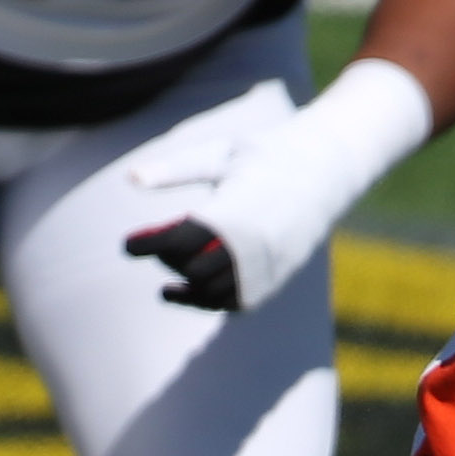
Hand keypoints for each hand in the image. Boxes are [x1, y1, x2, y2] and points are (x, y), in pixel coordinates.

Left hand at [118, 60, 433, 314]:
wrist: (328, 169)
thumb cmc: (268, 153)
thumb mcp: (221, 155)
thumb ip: (175, 170)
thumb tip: (129, 179)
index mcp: (235, 209)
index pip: (180, 238)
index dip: (148, 244)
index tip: (126, 245)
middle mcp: (252, 243)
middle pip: (194, 269)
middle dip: (169, 259)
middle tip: (156, 243)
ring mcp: (268, 264)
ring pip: (215, 293)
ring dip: (187, 288)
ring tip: (169, 279)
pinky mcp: (277, 278)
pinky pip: (236, 301)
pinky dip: (210, 300)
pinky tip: (191, 289)